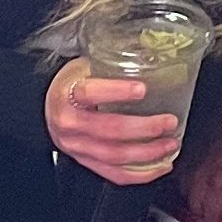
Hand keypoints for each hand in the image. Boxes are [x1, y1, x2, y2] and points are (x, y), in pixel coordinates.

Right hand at [44, 58, 185, 187]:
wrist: (50, 106)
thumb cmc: (73, 83)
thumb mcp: (87, 65)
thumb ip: (115, 62)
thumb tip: (155, 48)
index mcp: (68, 94)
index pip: (91, 92)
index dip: (117, 91)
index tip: (143, 88)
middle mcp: (70, 123)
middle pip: (109, 130)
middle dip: (144, 128)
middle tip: (169, 121)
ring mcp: (76, 147)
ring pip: (114, 156)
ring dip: (147, 153)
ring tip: (170, 144)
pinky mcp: (85, 162)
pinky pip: (113, 173)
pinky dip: (140, 174)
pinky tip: (159, 166)